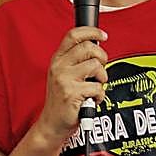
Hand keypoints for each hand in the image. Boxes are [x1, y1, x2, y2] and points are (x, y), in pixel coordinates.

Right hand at [34, 26, 107, 143]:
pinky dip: (100, 96)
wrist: (52, 124)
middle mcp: (59, 67)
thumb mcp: (64, 75)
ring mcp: (64, 79)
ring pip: (96, 66)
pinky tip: (91, 99)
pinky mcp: (71, 93)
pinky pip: (97, 87)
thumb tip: (96, 47)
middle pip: (88, 47)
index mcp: (57, 59)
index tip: (103, 35)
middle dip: (102, 58)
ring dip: (102, 78)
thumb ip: (76, 60)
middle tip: (100, 69)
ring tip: (94, 87)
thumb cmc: (62, 100)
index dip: (91, 31)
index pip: (73, 35)